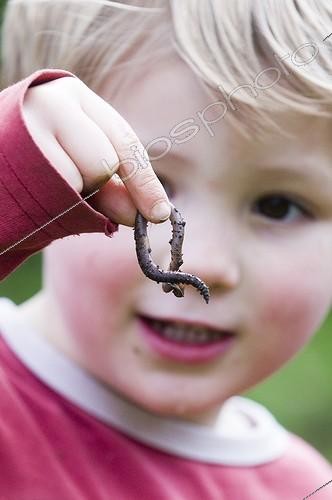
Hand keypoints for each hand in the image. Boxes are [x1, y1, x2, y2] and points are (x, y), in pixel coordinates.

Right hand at [22, 75, 170, 225]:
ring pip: (79, 179)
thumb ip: (115, 187)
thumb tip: (151, 213)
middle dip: (97, 187)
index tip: (159, 213)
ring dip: (70, 195)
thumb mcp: (79, 166)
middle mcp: (51, 100)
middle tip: (69, 184)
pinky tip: (33, 189)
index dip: (144, 182)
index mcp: (74, 96)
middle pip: (105, 162)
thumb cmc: (35, 164)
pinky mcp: (12, 152)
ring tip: (44, 182)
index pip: (123, 141)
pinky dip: (51, 203)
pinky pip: (54, 193)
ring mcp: (28, 123)